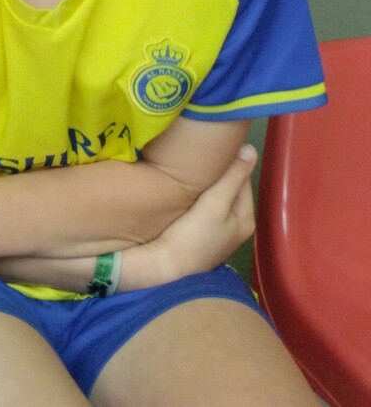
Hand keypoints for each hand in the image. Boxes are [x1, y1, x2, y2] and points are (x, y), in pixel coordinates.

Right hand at [125, 145, 256, 289]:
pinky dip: (194, 196)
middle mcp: (235, 225)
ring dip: (203, 184)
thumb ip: (232, 176)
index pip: (242, 179)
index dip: (227, 162)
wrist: (166, 268)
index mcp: (245, 218)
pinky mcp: (198, 235)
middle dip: (215, 173)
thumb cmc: (194, 236)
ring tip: (186, 169)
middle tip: (195, 156)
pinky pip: (201, 207)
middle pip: (228, 189)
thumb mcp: (215, 203)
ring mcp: (216, 231)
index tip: (209, 147)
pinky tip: (180, 190)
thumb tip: (250, 148)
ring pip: (213, 197)